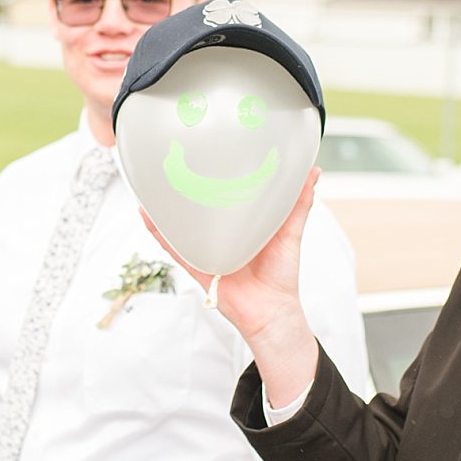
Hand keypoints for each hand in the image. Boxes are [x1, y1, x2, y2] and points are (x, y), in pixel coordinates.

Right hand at [143, 167, 322, 400]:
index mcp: (243, 222)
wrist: (270, 311)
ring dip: (167, 205)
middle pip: (201, 205)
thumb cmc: (282, 273)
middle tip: (179, 157)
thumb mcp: (291, 232)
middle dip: (189, 184)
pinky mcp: (196, 264)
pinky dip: (159, 231)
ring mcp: (206, 247)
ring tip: (155, 180)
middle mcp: (221, 233)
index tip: (216, 149)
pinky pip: (173, 246)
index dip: (222, 173)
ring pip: (182, 222)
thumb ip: (298, 203)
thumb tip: (313, 171)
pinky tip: (147, 213)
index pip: (229, 192)